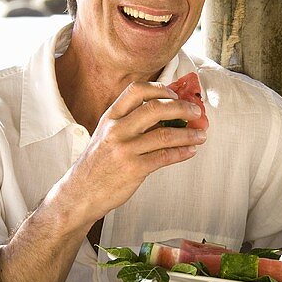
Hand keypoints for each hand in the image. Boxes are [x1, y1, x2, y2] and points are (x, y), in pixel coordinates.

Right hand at [55, 81, 206, 223]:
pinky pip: (165, 157)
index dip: (160, 88)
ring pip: (165, 134)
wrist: (80, 193)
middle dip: (182, 108)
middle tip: (195, 113)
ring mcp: (124, 149)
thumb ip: (129, 123)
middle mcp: (116, 130)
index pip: (137, 90)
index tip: (175, 94)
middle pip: (156, 108)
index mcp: (110, 117)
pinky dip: (182, 152)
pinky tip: (190, 151)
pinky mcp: (133, 169)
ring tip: (201, 135)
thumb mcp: (106, 135)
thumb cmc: (97, 164)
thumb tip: (164, 113)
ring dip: (188, 134)